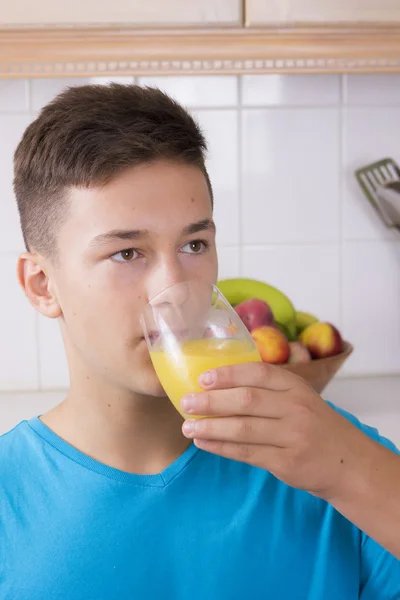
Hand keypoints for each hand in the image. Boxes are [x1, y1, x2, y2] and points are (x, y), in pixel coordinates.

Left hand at [180, 362, 366, 500]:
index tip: (202, 378)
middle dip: (211, 401)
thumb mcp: (300, 398)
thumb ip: (269, 390)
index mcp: (296, 387)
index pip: (258, 373)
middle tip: (186, 402)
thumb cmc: (314, 425)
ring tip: (187, 426)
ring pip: (243, 428)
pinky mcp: (286, 462)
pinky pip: (246, 453)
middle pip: (246, 400)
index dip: (228, 374)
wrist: (347, 462)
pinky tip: (204, 442)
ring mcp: (292, 436)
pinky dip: (221, 447)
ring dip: (211, 426)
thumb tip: (217, 385)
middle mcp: (295, 408)